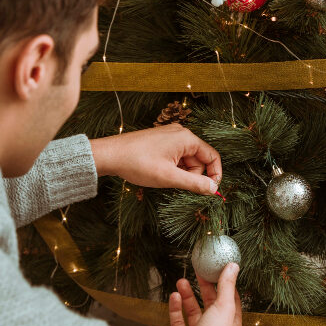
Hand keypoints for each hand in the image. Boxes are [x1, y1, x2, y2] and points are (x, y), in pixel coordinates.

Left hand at [89, 125, 221, 194]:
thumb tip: (214, 188)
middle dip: (191, 175)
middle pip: (198, 160)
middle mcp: (181, 134)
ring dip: (180, 173)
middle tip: (174, 183)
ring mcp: (170, 136)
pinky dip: (172, 168)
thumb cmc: (138, 163)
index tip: (211, 191)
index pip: (212, 156)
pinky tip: (158, 172)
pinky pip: (175, 157)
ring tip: (162, 177)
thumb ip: (194, 183)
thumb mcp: (169, 177)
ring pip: (186, 160)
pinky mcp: (161, 141)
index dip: (214, 175)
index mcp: (186, 138)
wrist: (110, 155)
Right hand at [166, 263, 242, 325]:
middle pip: (210, 303)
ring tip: (180, 281)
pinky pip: (178, 321)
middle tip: (198, 272)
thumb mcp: (224, 307)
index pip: (230, 299)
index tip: (218, 270)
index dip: (224, 284)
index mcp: (230, 322)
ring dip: (187, 296)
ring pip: (193, 311)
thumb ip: (227, 285)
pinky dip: (176, 308)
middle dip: (204, 287)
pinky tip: (174, 296)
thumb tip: (233, 266)